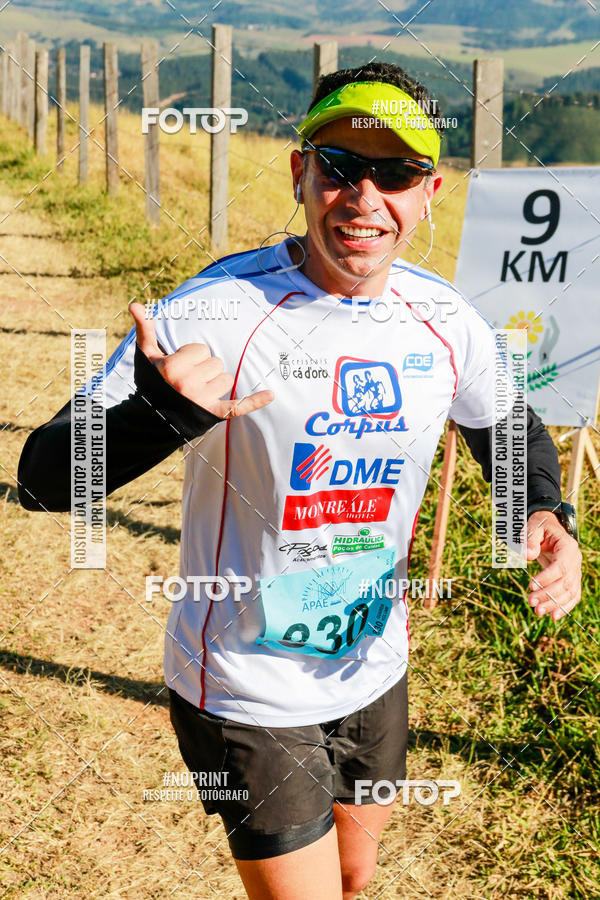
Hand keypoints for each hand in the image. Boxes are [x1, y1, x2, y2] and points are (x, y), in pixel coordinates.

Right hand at [129, 301, 273, 417]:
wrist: (152, 418)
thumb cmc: (151, 382)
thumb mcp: (146, 355)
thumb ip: (145, 328)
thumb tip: (134, 304)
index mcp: (173, 367)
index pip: (201, 349)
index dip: (192, 356)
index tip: (180, 367)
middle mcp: (188, 383)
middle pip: (216, 363)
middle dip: (205, 369)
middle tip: (189, 381)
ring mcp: (201, 400)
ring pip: (226, 380)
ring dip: (217, 384)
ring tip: (199, 392)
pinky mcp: (213, 414)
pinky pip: (238, 406)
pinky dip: (255, 401)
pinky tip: (271, 395)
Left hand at [525, 510, 581, 620]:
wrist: (549, 528)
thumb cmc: (539, 527)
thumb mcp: (532, 527)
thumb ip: (529, 539)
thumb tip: (527, 556)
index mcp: (568, 546)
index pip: (561, 566)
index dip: (547, 577)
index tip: (530, 585)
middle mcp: (575, 560)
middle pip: (566, 582)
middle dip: (548, 594)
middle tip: (530, 601)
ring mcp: (576, 571)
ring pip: (570, 592)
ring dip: (554, 604)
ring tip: (537, 611)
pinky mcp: (573, 580)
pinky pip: (573, 596)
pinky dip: (564, 607)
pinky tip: (553, 617)